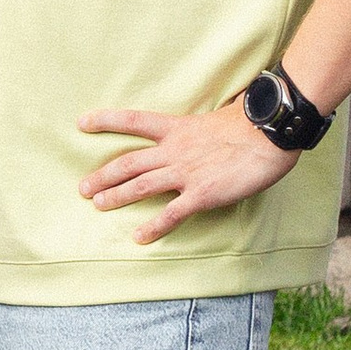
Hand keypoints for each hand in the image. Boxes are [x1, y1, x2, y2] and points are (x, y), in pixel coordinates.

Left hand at [78, 101, 303, 243]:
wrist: (269, 134)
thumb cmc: (250, 122)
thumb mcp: (217, 115)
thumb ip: (201, 123)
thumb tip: (212, 112)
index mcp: (177, 128)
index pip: (132, 121)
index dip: (105, 121)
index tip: (82, 123)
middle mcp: (174, 150)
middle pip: (128, 162)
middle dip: (102, 176)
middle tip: (83, 188)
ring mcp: (185, 173)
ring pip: (140, 186)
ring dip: (116, 196)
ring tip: (98, 205)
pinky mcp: (201, 194)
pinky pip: (171, 214)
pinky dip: (153, 227)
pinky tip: (139, 237)